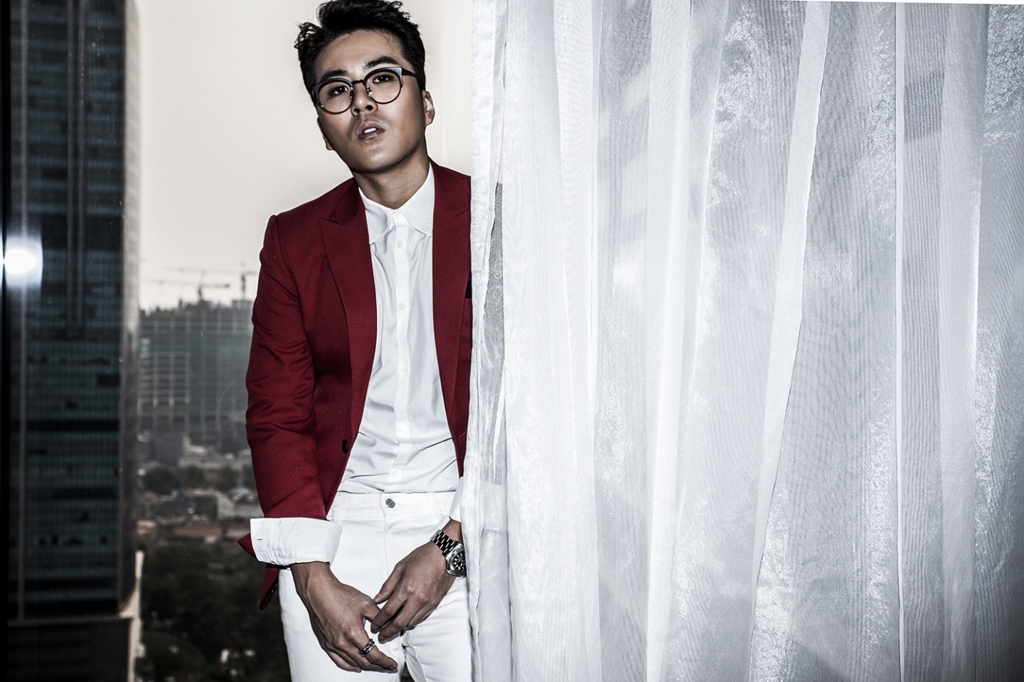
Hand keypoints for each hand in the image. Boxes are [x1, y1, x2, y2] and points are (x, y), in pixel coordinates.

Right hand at [291, 561, 398, 672]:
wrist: (319, 592)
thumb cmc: (340, 595)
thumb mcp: (366, 603)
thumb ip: (379, 617)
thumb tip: (389, 626)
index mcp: (354, 633)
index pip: (373, 655)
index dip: (385, 662)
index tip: (392, 664)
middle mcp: (342, 643)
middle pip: (364, 662)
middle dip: (378, 666)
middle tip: (386, 666)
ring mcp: (333, 645)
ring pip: (352, 664)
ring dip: (365, 667)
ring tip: (375, 666)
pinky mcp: (326, 644)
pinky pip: (339, 661)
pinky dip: (349, 666)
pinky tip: (356, 667)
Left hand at [370, 519, 460, 640]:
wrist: (445, 556)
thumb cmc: (422, 557)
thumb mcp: (400, 567)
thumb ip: (388, 585)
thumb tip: (377, 599)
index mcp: (406, 588)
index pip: (389, 611)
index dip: (379, 621)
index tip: (374, 627)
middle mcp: (417, 599)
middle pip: (400, 623)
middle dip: (388, 632)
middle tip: (381, 636)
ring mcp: (427, 603)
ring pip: (411, 623)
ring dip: (400, 628)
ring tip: (392, 629)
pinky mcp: (434, 604)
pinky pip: (421, 619)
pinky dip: (412, 622)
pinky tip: (406, 621)